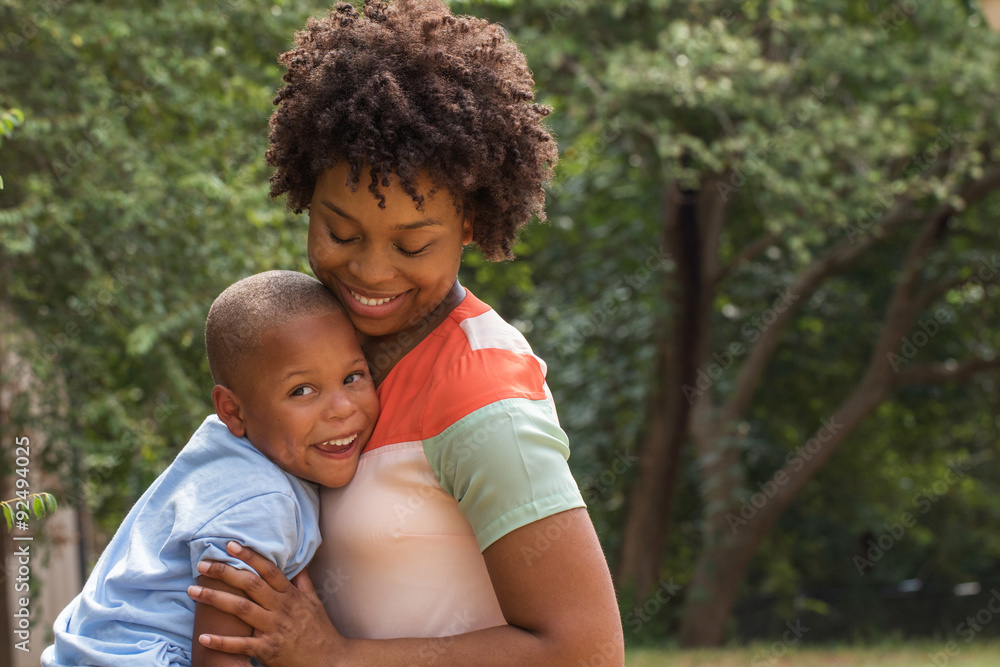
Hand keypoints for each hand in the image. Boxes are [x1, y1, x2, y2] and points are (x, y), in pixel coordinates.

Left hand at [188, 541, 344, 666]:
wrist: (331, 660)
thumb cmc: (321, 631)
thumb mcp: (315, 603)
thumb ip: (303, 583)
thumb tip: (297, 565)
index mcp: (291, 596)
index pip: (268, 570)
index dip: (250, 556)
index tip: (230, 545)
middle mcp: (281, 608)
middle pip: (250, 585)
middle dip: (224, 572)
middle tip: (202, 564)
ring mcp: (274, 629)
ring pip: (240, 609)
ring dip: (214, 599)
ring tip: (193, 591)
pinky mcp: (268, 650)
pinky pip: (241, 645)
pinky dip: (222, 642)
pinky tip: (203, 637)